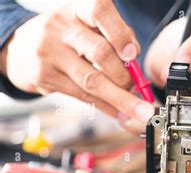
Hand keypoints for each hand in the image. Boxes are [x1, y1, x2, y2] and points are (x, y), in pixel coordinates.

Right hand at [0, 0, 154, 121]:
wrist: (21, 48)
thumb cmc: (68, 36)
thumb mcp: (88, 26)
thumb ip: (116, 37)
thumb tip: (136, 62)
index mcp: (77, 8)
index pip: (100, 11)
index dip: (120, 34)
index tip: (133, 54)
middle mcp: (60, 26)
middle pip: (100, 53)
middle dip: (125, 76)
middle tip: (136, 87)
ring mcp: (49, 51)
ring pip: (92, 81)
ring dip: (120, 99)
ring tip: (139, 110)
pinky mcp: (44, 76)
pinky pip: (83, 96)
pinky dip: (106, 107)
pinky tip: (119, 113)